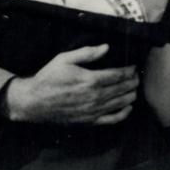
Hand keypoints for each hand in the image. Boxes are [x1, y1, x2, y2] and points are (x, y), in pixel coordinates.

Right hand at [2, 44, 139, 124]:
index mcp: (90, 80)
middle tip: (137, 77)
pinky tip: (128, 107)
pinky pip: (112, 120)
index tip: (133, 67)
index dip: (129, 71)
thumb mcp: (64, 59)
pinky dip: (124, 113)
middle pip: (122, 89)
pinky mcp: (89, 121)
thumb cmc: (48, 78)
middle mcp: (95, 97)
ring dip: (131, 95)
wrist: (33, 103)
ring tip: (134, 89)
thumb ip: (87, 53)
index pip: (118, 75)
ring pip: (121, 103)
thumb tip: (107, 47)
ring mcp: (93, 111)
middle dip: (133, 82)